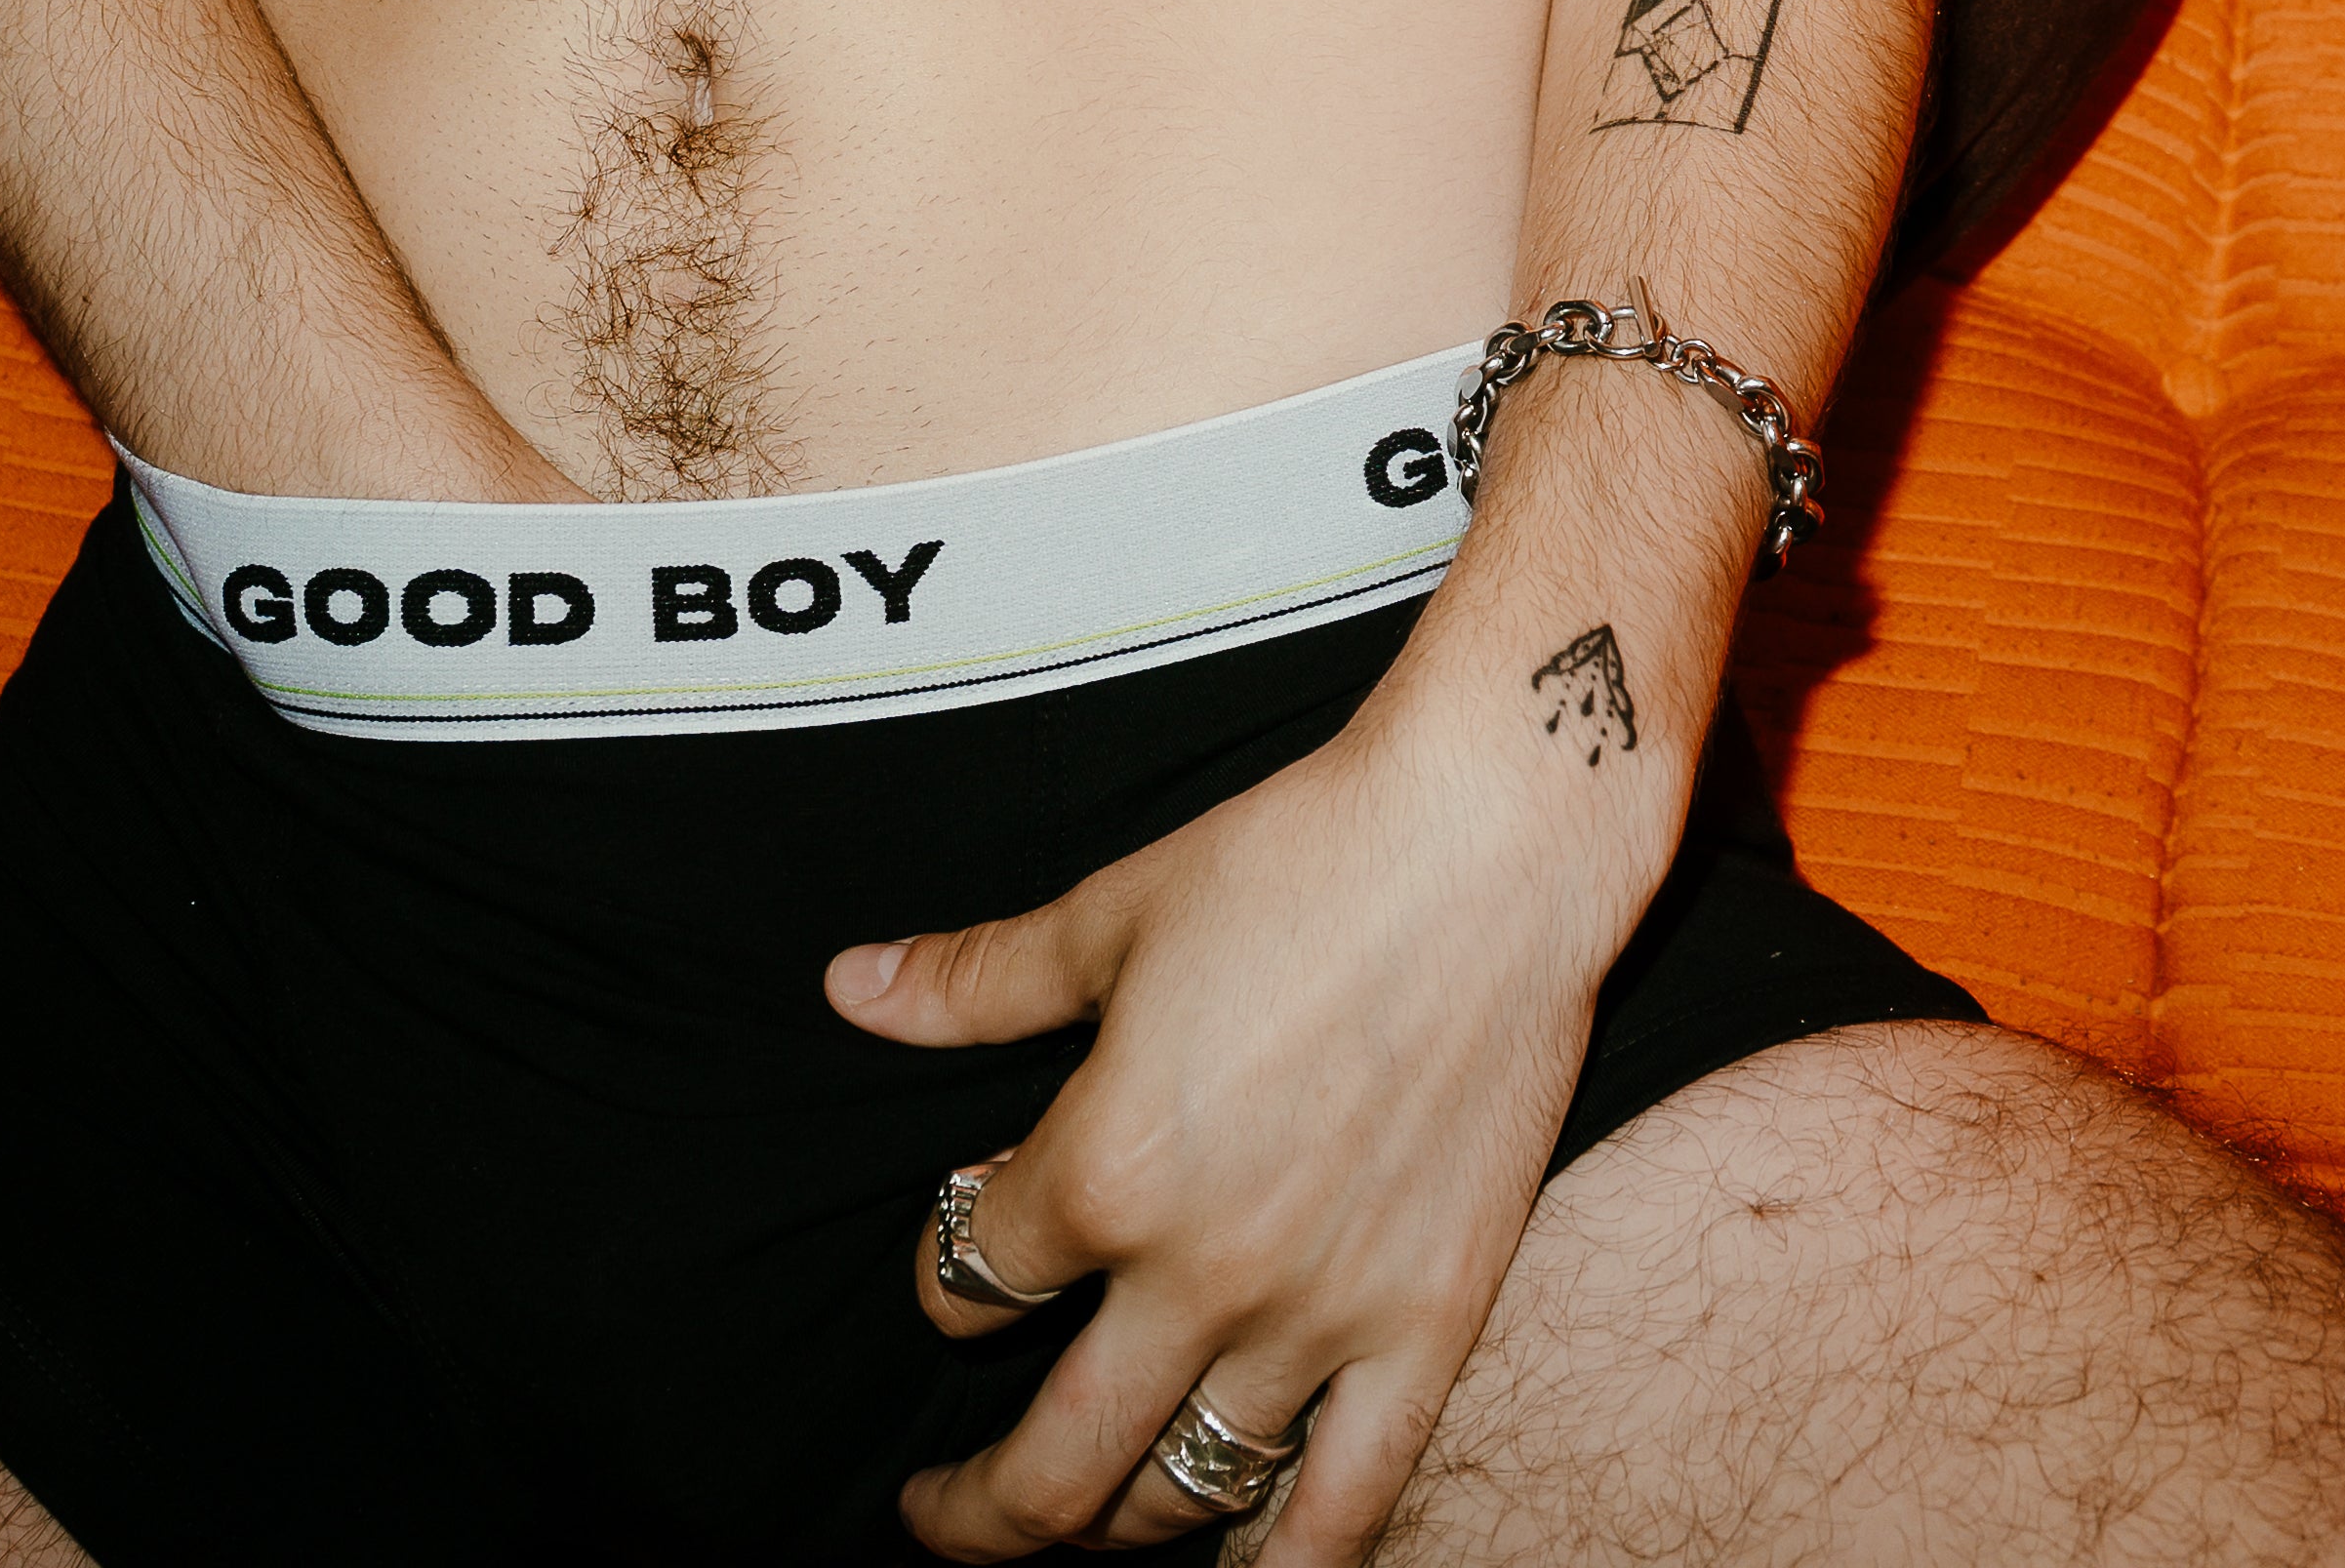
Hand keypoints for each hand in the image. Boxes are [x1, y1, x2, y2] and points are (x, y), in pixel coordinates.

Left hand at [824, 698, 1625, 1559]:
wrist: (1492, 845)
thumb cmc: (1301, 860)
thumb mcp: (1111, 915)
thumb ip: (978, 983)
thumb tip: (852, 990)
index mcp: (1104, 1170)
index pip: (972, 1279)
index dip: (945, 1269)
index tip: (966, 1243)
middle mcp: (1201, 1274)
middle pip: (1049, 1467)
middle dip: (970, 1511)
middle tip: (933, 1508)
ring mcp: (1320, 1317)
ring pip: (1180, 1497)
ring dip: (1108, 1525)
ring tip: (1079, 1516)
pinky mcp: (1428, 1325)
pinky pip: (1347, 1509)